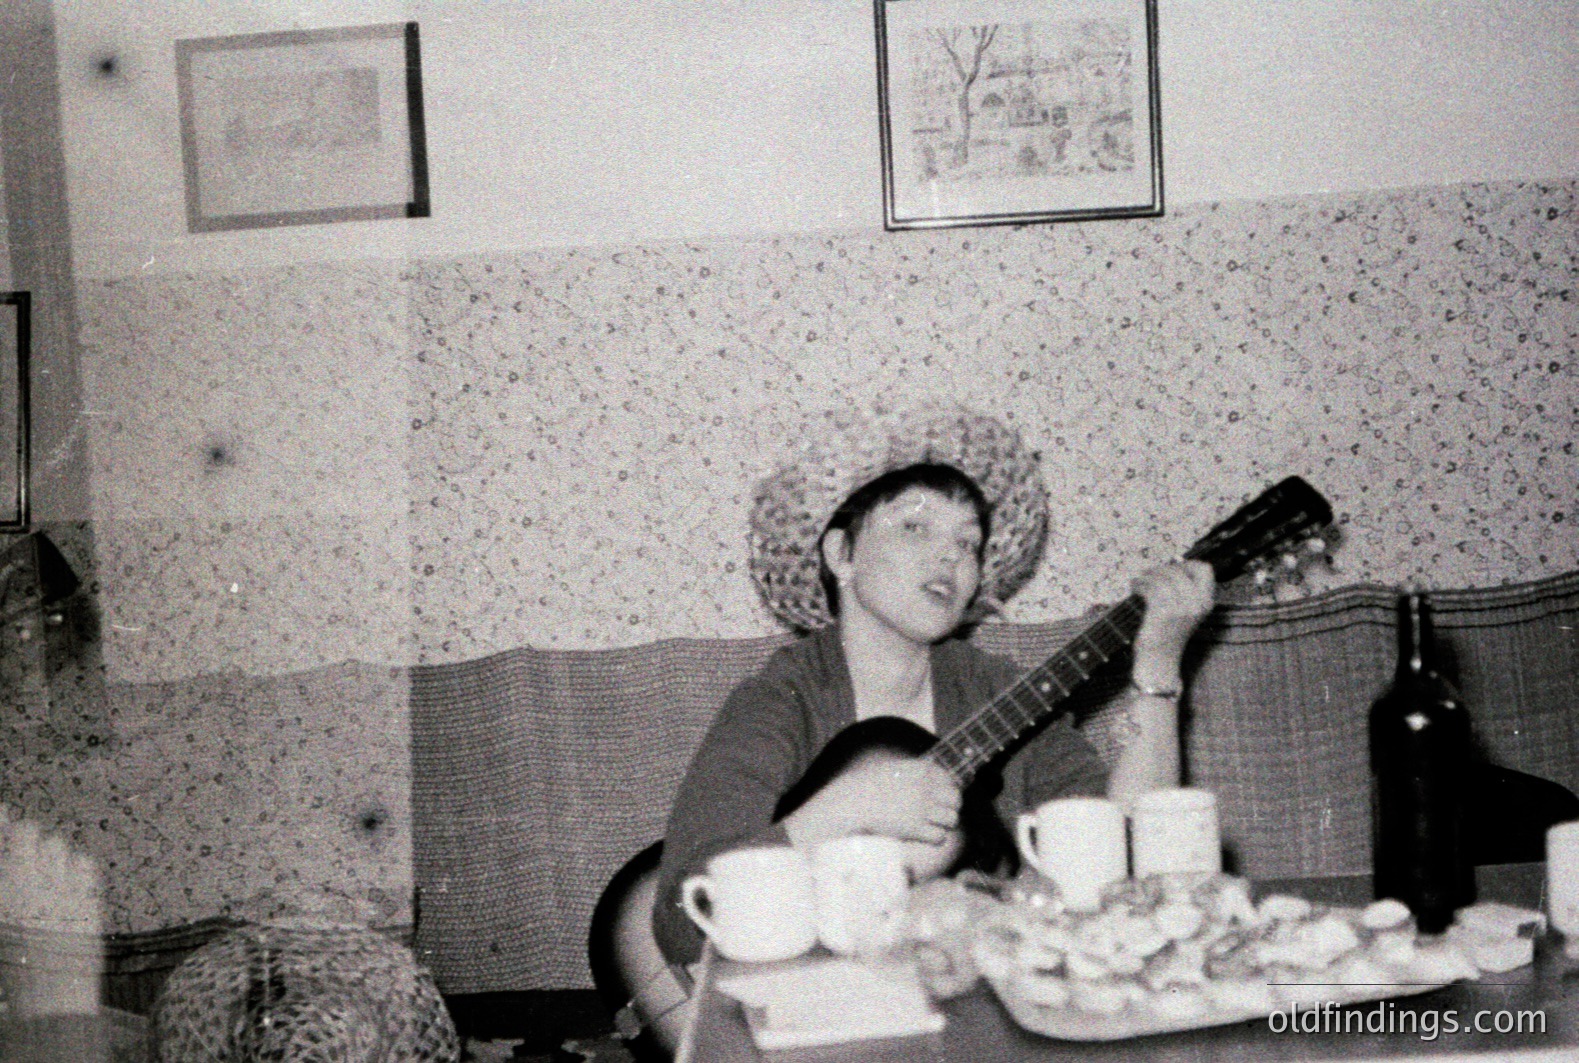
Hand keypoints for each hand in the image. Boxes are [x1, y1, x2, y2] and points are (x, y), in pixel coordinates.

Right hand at [784, 755, 960, 848]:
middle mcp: (927, 787)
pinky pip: (940, 837)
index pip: (951, 782)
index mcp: (923, 769)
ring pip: (952, 820)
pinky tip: (922, 835)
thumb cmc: (870, 786)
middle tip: (937, 814)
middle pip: (956, 801)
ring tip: (930, 826)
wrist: (852, 802)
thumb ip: (917, 772)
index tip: (937, 799)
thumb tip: (938, 777)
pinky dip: (933, 839)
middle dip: (949, 809)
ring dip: (943, 824)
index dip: (947, 792)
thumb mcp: (895, 769)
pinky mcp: (915, 829)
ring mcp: (922, 808)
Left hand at [1130, 560, 1214, 685]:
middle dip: (1160, 569)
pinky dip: (1140, 584)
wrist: (1159, 662)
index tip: (1171, 570)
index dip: (1186, 564)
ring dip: (1147, 576)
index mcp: (1206, 602)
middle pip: (1179, 569)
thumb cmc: (1167, 634)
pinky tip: (1134, 590)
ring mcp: (1182, 608)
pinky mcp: (1163, 612)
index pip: (1205, 569)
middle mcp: (1198, 604)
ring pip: (1163, 576)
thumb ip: (1183, 589)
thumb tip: (1172, 562)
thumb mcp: (1185, 610)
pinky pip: (1150, 587)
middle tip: (1147, 576)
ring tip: (1139, 583)